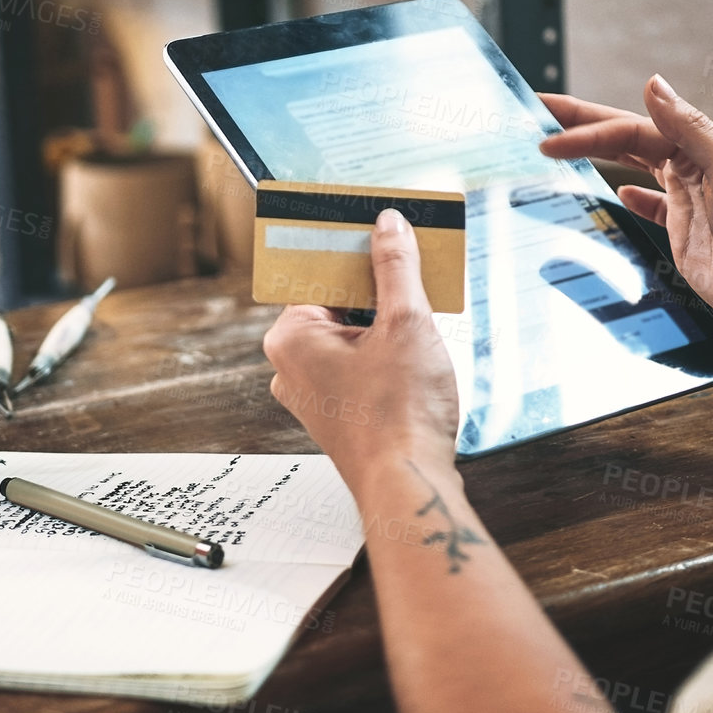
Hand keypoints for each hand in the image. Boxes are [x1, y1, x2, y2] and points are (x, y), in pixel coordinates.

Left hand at [263, 209, 459, 490]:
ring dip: (387, 323)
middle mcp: (290, 365)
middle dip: (378, 289)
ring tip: (422, 319)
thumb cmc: (399, 415)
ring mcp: (312, 392)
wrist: (409, 486)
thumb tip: (388, 226)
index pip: (320, 271)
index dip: (358, 251)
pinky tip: (417, 354)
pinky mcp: (337, 412)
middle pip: (337, 302)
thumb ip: (395, 267)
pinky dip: (386, 353)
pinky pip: (358, 364)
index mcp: (290, 337)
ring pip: (351, 335)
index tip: (385, 233)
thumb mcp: (406, 322)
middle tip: (415, 275)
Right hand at [537, 74, 712, 353]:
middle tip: (536, 115)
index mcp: (702, 148)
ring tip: (562, 145)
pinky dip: (631, 198)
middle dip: (581, 126)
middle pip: (625, 139)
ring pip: (633, 168)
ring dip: (598, 154)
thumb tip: (652, 84)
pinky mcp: (687, 239)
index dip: (585, 130)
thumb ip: (689, 128)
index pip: (630, 129)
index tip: (543, 138)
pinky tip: (616, 196)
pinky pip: (653, 208)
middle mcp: (693, 170)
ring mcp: (689, 205)